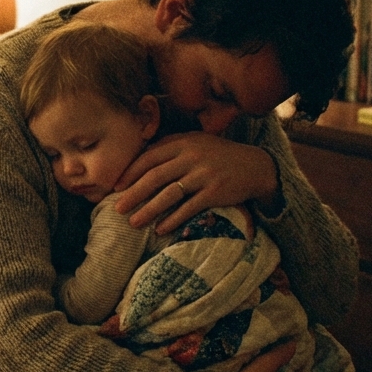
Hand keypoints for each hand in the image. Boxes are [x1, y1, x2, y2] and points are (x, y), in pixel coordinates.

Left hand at [112, 131, 278, 234]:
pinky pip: (189, 208)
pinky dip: (173, 220)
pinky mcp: (215, 192)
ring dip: (149, 210)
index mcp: (183, 142)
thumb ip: (170, 146)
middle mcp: (191, 157)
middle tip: (117, 208)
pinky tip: (160, 229)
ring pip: (169, 194)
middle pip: (155, 177)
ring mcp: (204, 174)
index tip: (116, 187)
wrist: (255, 166)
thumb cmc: (218, 155)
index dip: (130, 173)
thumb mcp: (195, 143)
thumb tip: (139, 156)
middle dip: (133, 194)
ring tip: (133, 223)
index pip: (149, 157)